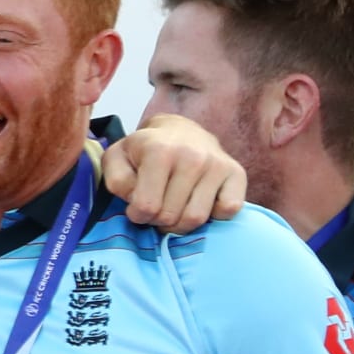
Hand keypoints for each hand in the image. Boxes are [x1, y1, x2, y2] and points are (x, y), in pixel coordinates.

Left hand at [104, 113, 245, 233]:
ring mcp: (217, 164)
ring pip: (197, 219)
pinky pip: (228, 211)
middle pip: (171, 217)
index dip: (137, 215)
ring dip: (181, 223)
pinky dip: (213, 216)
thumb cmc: (144, 150)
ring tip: (174, 207)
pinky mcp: (237, 173)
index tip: (137, 207)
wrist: (181, 131)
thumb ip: (117, 181)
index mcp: (159, 151)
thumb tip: (136, 201)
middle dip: (158, 220)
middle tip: (156, 207)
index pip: (147, 207)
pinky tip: (199, 202)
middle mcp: (192, 156)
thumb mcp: (116, 159)